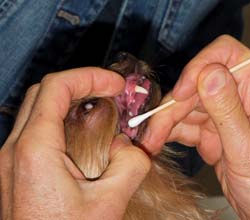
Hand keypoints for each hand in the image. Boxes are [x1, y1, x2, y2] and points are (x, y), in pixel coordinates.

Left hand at [0, 68, 150, 218]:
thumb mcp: (110, 201)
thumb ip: (130, 163)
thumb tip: (131, 147)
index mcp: (35, 149)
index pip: (56, 88)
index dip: (90, 76)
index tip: (116, 84)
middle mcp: (15, 150)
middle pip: (44, 93)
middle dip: (82, 85)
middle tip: (114, 94)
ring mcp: (10, 162)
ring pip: (38, 112)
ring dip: (73, 105)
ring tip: (107, 117)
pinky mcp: (15, 174)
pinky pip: (38, 134)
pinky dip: (65, 126)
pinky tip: (90, 144)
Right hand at [141, 36, 249, 218]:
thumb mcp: (249, 152)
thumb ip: (228, 113)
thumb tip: (211, 74)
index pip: (231, 56)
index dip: (201, 66)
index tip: (182, 91)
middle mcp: (247, 102)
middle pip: (202, 83)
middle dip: (176, 103)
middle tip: (154, 129)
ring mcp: (232, 119)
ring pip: (192, 105)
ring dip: (167, 121)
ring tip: (150, 142)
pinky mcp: (220, 137)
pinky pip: (191, 125)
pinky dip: (172, 133)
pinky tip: (158, 144)